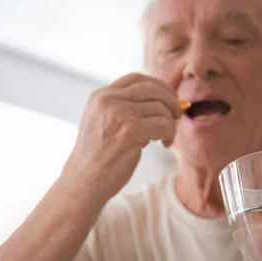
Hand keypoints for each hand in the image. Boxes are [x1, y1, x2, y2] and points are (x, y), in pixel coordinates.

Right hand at [62, 73, 180, 200]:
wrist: (83, 182)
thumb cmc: (98, 157)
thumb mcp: (104, 122)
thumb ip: (124, 108)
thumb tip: (162, 101)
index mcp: (100, 96)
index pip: (136, 79)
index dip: (158, 85)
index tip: (169, 97)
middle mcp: (108, 100)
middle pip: (152, 89)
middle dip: (171, 101)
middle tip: (178, 114)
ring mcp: (118, 114)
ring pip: (160, 108)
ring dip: (170, 123)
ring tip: (166, 137)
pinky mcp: (130, 131)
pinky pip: (163, 124)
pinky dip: (169, 134)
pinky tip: (164, 144)